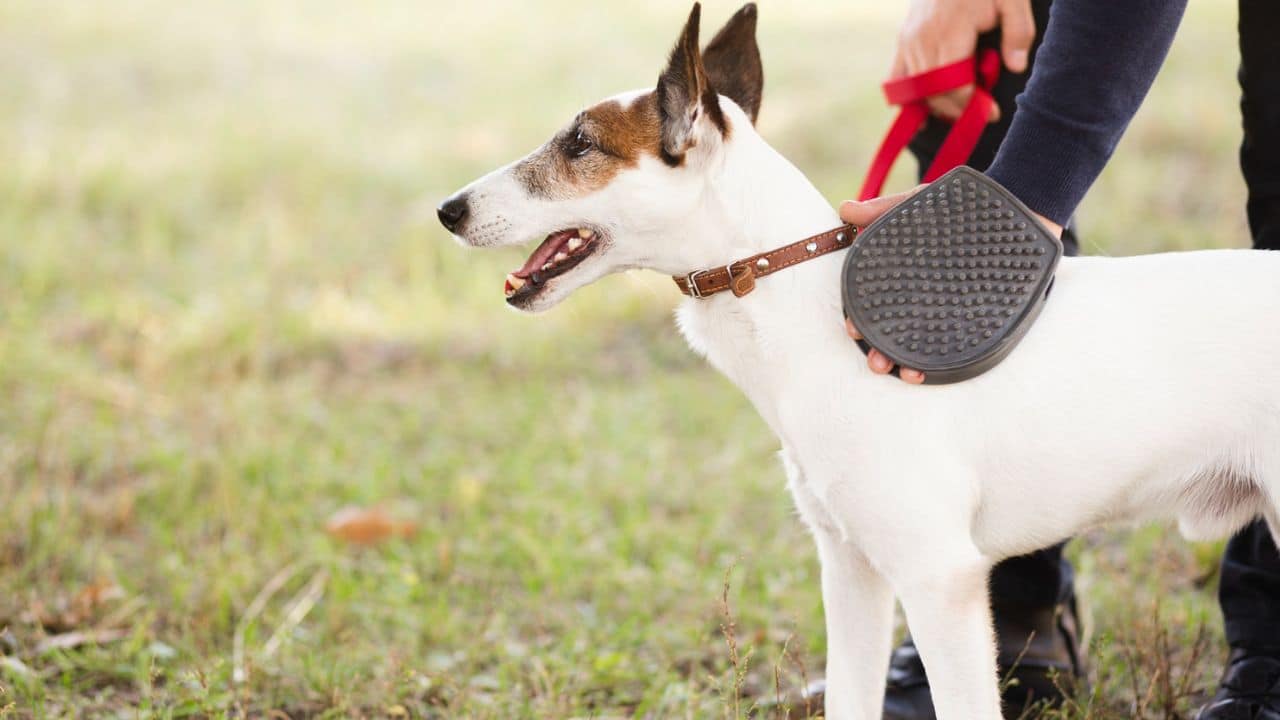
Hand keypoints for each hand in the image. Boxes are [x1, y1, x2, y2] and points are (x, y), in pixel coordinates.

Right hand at [839, 188, 1060, 384]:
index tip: (852, 328)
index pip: (874, 307)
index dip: (860, 321)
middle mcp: (923, 300)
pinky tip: (939, 371)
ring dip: (911, 366)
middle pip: (896, 335)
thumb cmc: (957, 209)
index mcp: (902, 280)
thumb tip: (845, 209)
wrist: (1011, 207)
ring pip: (926, 346)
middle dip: (882, 353)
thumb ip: (881, 210)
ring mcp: (951, 311)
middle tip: (876, 363)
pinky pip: (962, 343)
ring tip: (908, 375)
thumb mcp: (916, 206)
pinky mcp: (981, 318)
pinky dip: (949, 360)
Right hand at [891, 0, 1035, 120]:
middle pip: (934, 92)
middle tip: (980, 114)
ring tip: (961, 109)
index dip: (972, 105)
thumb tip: (1016, 66)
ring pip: (917, 90)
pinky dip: (906, 100)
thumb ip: (1018, 31)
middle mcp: (922, 39)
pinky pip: (897, 79)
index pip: (955, 84)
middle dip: (957, 110)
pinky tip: (921, 117)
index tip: (992, 112)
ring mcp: (908, 41)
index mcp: (950, 30)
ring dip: (938, 106)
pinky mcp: (902, 40)